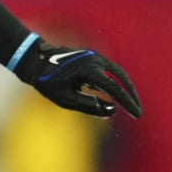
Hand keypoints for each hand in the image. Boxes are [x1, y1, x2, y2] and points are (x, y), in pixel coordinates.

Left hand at [13, 37, 141, 117]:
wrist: (34, 60)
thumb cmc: (47, 81)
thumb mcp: (65, 98)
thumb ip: (89, 105)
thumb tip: (111, 110)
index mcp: (89, 70)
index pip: (114, 89)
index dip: (127, 102)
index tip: (137, 114)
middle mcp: (95, 61)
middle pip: (122, 78)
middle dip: (131, 94)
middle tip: (137, 111)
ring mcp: (94, 57)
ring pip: (117, 72)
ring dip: (124, 88)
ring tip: (129, 103)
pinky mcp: (91, 58)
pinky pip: (108, 71)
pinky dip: (115, 82)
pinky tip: (114, 95)